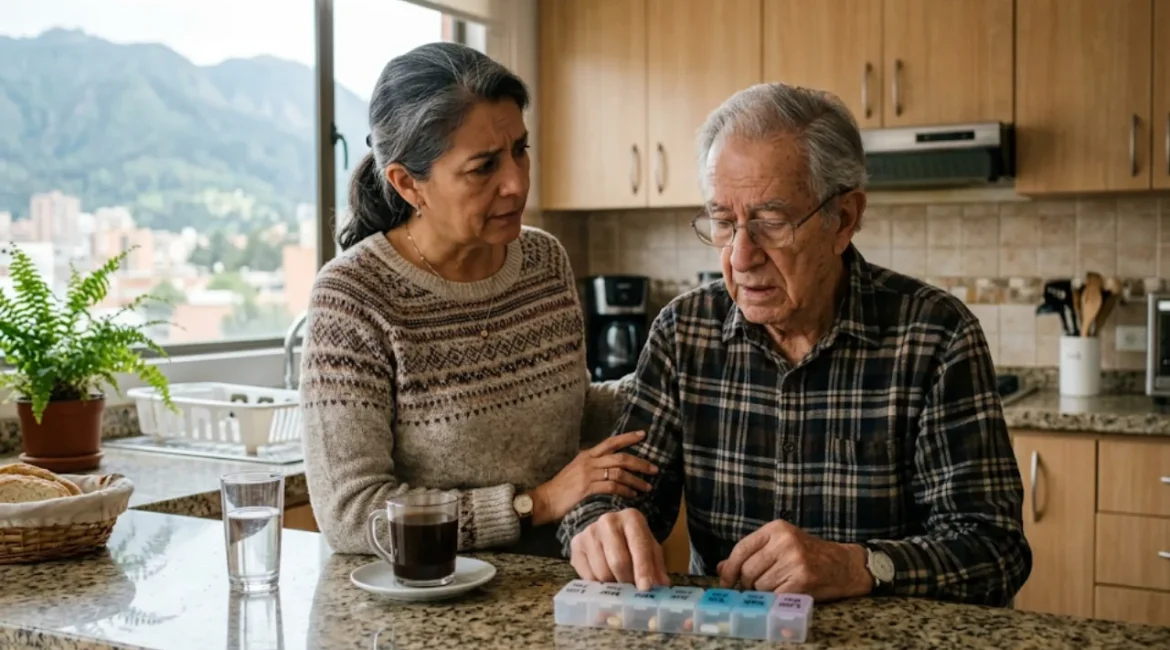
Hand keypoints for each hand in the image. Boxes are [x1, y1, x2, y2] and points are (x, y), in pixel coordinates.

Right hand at [529, 431, 657, 525]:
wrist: (545, 499)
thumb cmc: (562, 488)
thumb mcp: (576, 469)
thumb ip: (592, 465)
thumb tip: (610, 466)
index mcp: (587, 454)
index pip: (611, 442)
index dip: (628, 437)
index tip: (643, 435)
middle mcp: (589, 461)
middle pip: (620, 457)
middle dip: (640, 463)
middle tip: (654, 469)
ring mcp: (588, 474)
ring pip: (619, 472)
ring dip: (636, 480)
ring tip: (647, 487)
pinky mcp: (587, 488)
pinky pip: (612, 486)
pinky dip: (625, 490)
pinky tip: (632, 495)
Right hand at [570, 508, 669, 590]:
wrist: (605, 527)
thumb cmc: (632, 540)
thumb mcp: (649, 547)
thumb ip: (656, 565)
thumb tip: (661, 586)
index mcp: (631, 518)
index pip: (639, 546)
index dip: (643, 569)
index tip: (645, 588)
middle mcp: (608, 521)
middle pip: (618, 561)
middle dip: (627, 581)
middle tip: (632, 592)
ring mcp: (590, 532)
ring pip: (602, 571)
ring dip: (613, 585)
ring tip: (619, 585)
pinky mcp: (576, 544)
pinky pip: (587, 575)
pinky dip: (598, 584)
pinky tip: (605, 581)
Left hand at [716, 520, 872, 600]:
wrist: (843, 565)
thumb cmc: (808, 555)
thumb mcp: (779, 546)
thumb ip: (751, 554)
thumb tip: (721, 568)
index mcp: (776, 528)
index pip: (741, 548)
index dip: (729, 568)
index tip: (725, 581)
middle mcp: (785, 541)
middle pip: (748, 570)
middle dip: (747, 583)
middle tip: (756, 586)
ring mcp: (794, 560)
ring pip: (760, 586)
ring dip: (764, 592)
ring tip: (778, 586)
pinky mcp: (802, 579)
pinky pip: (775, 596)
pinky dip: (776, 599)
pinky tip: (786, 592)